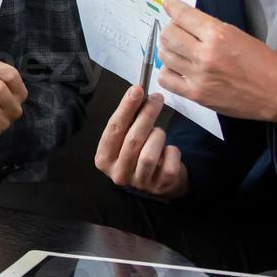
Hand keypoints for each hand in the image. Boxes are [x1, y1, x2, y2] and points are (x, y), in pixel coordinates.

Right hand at [94, 85, 188, 199]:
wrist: (158, 179)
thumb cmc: (139, 151)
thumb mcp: (126, 137)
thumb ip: (128, 120)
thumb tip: (137, 93)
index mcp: (104, 158)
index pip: (114, 129)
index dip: (126, 108)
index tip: (137, 89)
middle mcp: (118, 174)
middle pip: (132, 140)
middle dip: (146, 115)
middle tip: (156, 99)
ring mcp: (139, 183)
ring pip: (149, 154)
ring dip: (158, 136)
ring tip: (159, 133)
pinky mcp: (160, 187)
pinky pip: (169, 163)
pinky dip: (172, 151)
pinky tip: (168, 150)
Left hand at [156, 0, 276, 121]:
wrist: (276, 92)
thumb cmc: (262, 65)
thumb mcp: (237, 34)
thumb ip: (209, 27)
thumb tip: (187, 20)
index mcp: (218, 35)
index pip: (183, 15)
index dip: (173, 7)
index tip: (170, 6)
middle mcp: (205, 55)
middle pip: (169, 34)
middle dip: (170, 29)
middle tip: (176, 31)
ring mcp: (199, 76)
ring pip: (164, 55)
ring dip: (168, 49)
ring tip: (177, 50)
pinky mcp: (197, 94)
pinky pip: (166, 79)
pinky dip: (167, 72)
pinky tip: (176, 69)